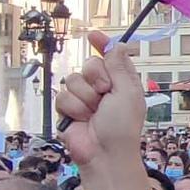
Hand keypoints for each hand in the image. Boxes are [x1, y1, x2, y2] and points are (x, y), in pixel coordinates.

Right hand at [57, 30, 148, 166]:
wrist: (104, 154)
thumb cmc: (122, 127)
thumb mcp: (127, 92)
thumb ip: (119, 67)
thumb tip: (117, 45)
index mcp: (121, 82)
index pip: (110, 56)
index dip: (102, 44)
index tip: (93, 35)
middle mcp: (102, 88)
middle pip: (89, 64)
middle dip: (96, 78)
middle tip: (104, 94)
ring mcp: (83, 98)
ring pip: (73, 80)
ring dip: (85, 98)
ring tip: (94, 113)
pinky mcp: (68, 110)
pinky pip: (62, 96)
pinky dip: (73, 108)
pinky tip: (81, 120)